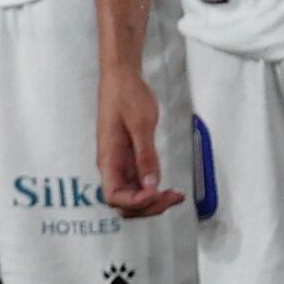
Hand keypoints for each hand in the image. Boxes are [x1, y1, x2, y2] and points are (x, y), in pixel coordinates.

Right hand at [94, 56, 178, 216]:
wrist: (122, 77)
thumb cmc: (126, 95)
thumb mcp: (141, 124)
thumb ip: (145, 155)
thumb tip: (150, 184)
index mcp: (108, 158)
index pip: (114, 196)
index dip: (135, 202)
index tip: (156, 193)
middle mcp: (112, 166)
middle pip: (124, 203)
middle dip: (148, 206)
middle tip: (173, 197)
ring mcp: (120, 164)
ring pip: (133, 196)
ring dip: (152, 202)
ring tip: (175, 195)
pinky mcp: (129, 159)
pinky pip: (139, 184)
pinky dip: (153, 190)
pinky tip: (168, 188)